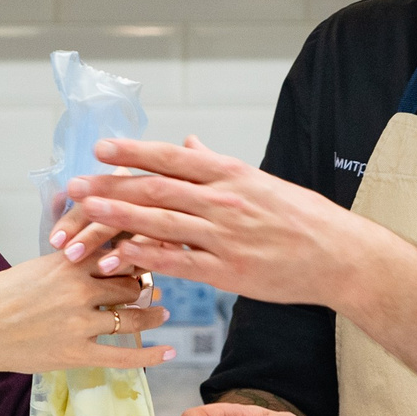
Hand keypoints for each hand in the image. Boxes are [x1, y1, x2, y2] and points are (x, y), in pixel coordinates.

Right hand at [0, 261, 165, 415]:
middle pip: (131, 282)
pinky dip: (150, 354)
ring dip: (152, 314)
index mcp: (66, 263)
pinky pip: (123, 355)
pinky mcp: (76, 353)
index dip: (140, 249)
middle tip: (158, 284)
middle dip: (147, 283)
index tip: (154, 248)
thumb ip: (66, 264)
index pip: (116, 248)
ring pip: (132, 316)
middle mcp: (78, 289)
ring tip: (162, 312)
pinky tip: (168, 351)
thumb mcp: (33, 268)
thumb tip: (93, 259)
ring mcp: (79, 323)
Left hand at [55, 137, 388, 309]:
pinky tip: (118, 258)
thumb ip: (218, 165)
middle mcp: (225, 200)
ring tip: (84, 216)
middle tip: (74, 185)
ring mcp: (225, 236)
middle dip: (110, 187)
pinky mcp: (228, 272)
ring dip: (117, 219)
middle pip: (156, 188)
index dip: (133, 152)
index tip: (100, 148)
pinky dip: (146, 258)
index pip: (172, 158)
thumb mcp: (261, 181)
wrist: (342, 256)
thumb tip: (190, 144)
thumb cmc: (302, 217)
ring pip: (161, 223)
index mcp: (232, 174)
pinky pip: (179, 262)